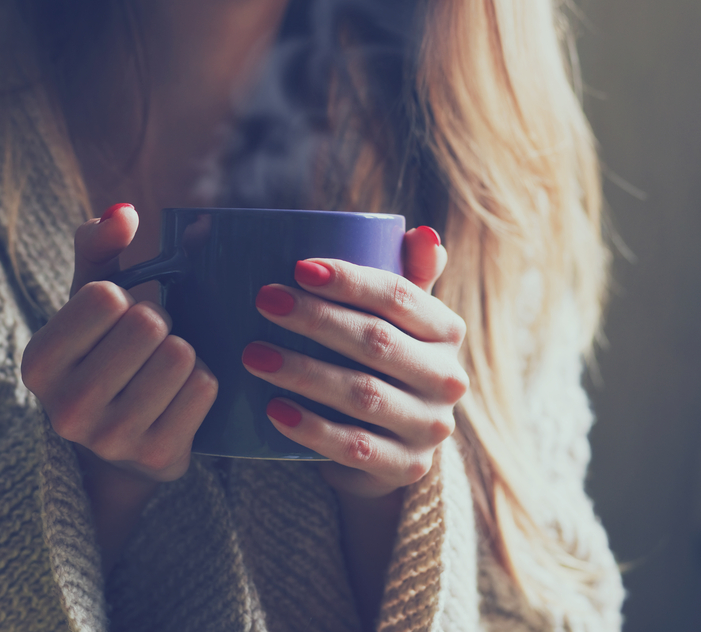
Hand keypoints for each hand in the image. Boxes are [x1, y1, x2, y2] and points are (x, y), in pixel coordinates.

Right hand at [21, 204, 217, 483]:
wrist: (114, 452)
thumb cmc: (102, 356)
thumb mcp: (86, 302)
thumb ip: (98, 246)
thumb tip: (124, 211)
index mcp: (39, 363)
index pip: (105, 297)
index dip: (124, 299)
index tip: (115, 322)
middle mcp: (66, 408)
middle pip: (148, 324)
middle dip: (158, 324)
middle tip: (146, 348)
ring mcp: (112, 438)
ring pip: (180, 355)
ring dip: (183, 353)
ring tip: (162, 371)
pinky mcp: (157, 456)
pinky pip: (204, 387)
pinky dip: (202, 382)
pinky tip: (179, 396)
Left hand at [241, 226, 467, 498]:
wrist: (389, 449)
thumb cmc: (383, 364)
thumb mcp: (398, 321)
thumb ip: (407, 276)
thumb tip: (421, 233)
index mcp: (447, 331)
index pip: (399, 296)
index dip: (349, 280)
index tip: (297, 267)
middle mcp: (448, 379)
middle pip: (376, 341)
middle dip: (315, 318)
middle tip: (263, 300)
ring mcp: (429, 428)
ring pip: (362, 394)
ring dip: (303, 371)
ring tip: (252, 354)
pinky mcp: (406, 467)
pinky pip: (353, 447)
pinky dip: (311, 428)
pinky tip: (274, 410)